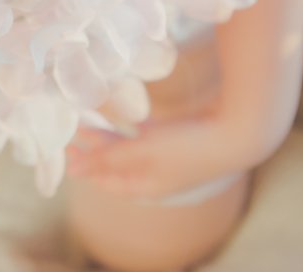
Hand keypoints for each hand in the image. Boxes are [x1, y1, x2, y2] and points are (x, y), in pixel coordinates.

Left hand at [65, 108, 261, 200]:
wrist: (238, 133)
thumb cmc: (188, 146)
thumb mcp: (142, 152)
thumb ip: (108, 158)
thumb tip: (76, 169)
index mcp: (144, 187)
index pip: (105, 182)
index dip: (84, 168)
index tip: (65, 150)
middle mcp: (154, 177)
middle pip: (115, 165)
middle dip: (92, 151)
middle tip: (71, 132)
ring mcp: (167, 159)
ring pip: (128, 149)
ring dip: (108, 137)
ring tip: (88, 122)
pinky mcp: (178, 139)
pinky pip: (145, 136)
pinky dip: (129, 128)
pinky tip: (121, 116)